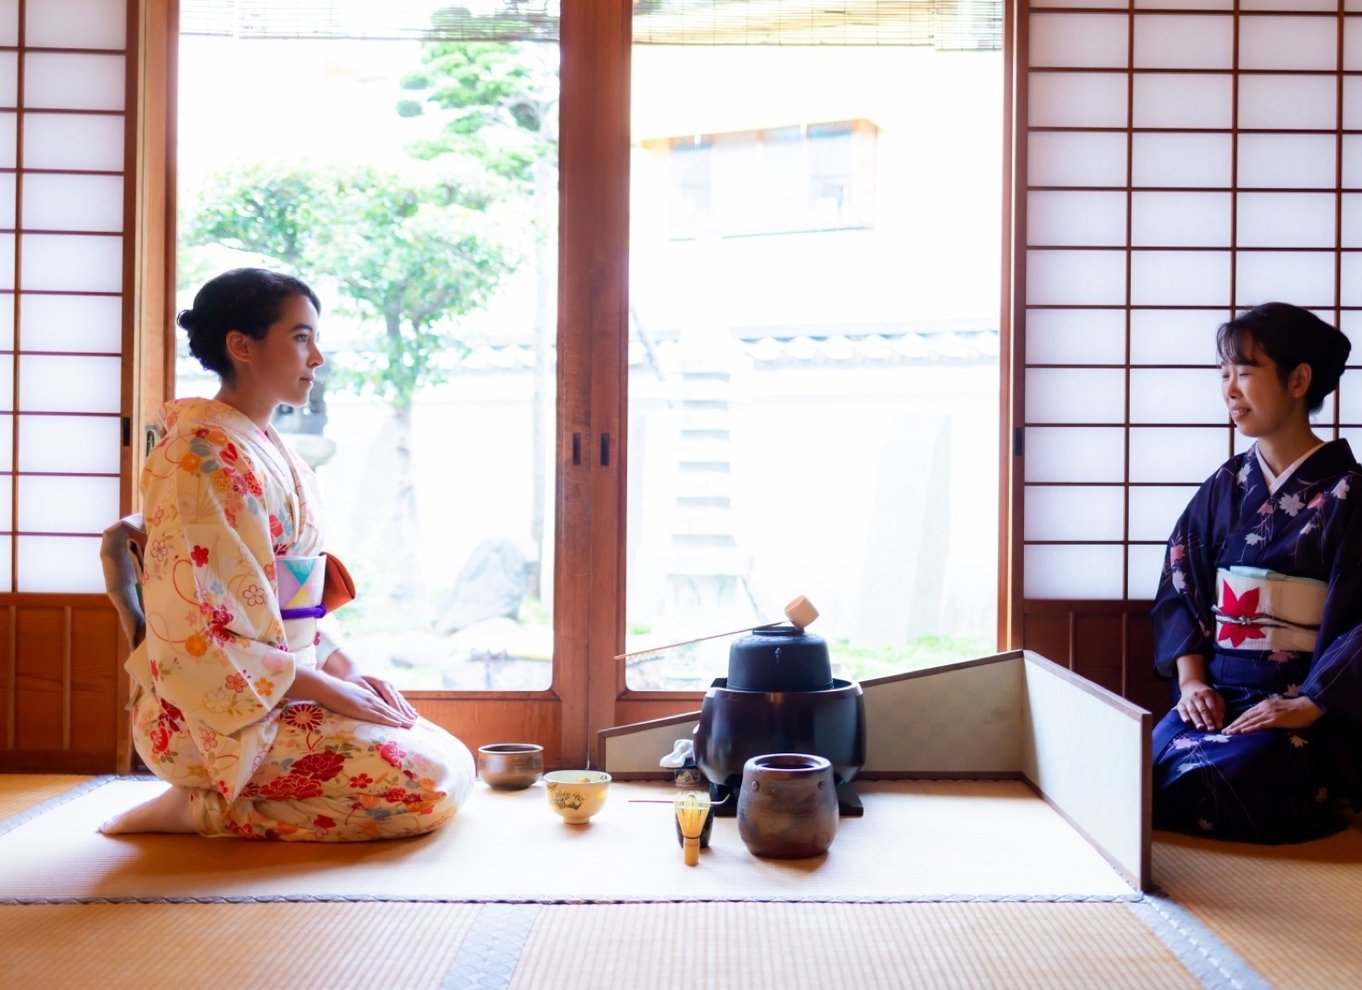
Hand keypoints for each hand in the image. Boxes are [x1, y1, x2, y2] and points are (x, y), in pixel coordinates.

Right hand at [290, 665, 414, 728]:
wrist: (326, 687)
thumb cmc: (333, 692)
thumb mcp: (348, 696)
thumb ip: (355, 701)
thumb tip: (357, 707)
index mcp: (367, 695)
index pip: (385, 704)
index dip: (396, 710)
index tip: (405, 716)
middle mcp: (371, 698)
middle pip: (390, 708)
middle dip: (403, 715)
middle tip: (414, 722)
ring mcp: (368, 703)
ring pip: (388, 712)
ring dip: (400, 719)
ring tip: (411, 725)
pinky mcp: (362, 708)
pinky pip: (379, 715)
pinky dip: (390, 720)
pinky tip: (398, 723)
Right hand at [1176, 678, 1225, 731]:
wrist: (1191, 686)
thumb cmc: (1207, 696)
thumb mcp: (1216, 698)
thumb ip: (1220, 710)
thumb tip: (1219, 724)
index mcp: (1208, 694)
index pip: (1212, 707)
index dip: (1216, 717)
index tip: (1219, 726)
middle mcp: (1197, 696)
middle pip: (1203, 710)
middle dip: (1207, 720)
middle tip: (1211, 729)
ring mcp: (1188, 700)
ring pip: (1193, 711)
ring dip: (1197, 720)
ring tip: (1201, 728)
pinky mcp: (1180, 704)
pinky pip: (1182, 711)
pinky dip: (1184, 716)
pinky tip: (1187, 721)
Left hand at [1224, 695, 1322, 734]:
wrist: (1308, 706)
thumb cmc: (1296, 708)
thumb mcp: (1278, 708)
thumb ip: (1269, 712)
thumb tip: (1261, 719)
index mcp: (1264, 704)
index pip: (1247, 713)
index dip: (1237, 720)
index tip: (1229, 726)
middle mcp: (1264, 707)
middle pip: (1245, 717)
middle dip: (1234, 724)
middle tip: (1224, 731)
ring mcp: (1269, 713)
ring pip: (1250, 721)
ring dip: (1239, 727)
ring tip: (1230, 733)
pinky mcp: (1276, 719)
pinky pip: (1261, 724)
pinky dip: (1251, 728)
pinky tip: (1243, 731)